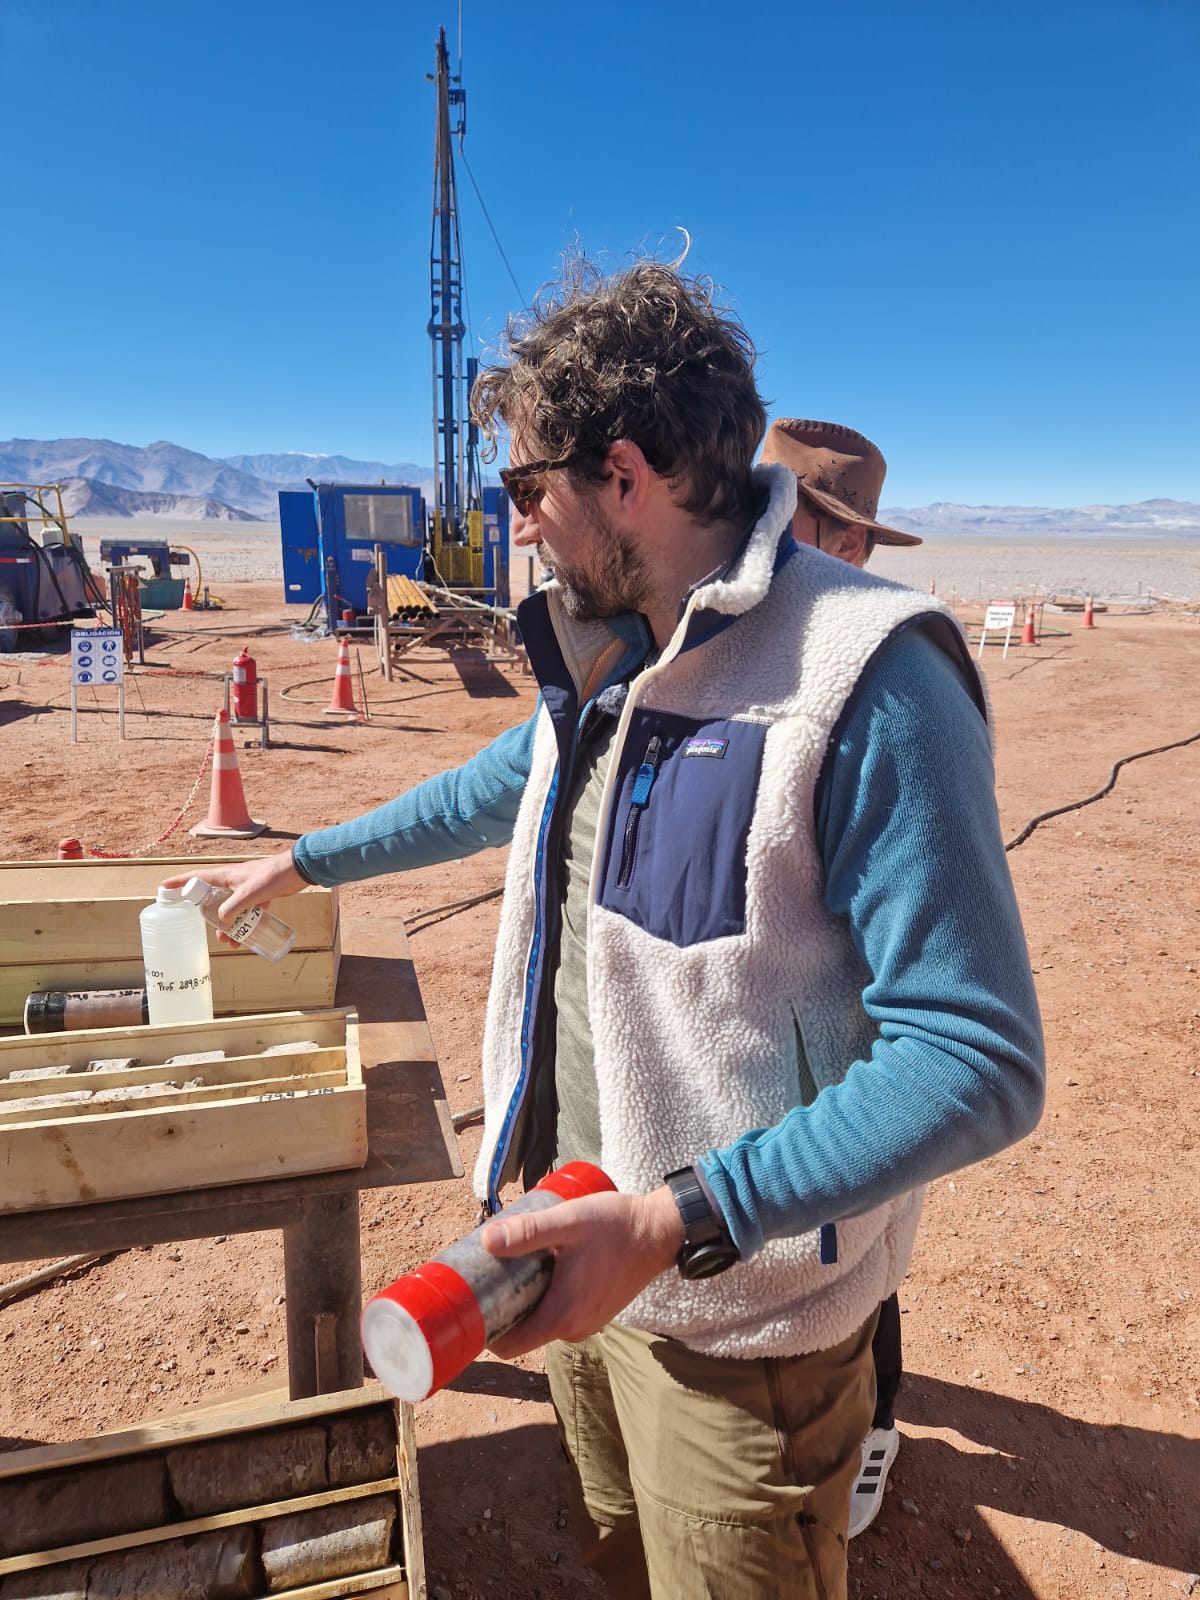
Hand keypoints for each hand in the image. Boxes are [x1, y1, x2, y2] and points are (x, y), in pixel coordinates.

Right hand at [161, 851, 305, 939]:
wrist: (297, 871)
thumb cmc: (272, 877)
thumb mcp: (248, 894)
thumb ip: (233, 908)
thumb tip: (222, 923)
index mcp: (225, 876)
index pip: (196, 878)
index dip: (179, 883)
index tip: (164, 887)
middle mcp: (232, 882)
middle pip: (214, 901)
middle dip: (212, 920)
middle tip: (216, 936)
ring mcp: (246, 889)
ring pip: (231, 910)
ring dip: (231, 926)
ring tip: (234, 943)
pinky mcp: (259, 895)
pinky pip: (248, 912)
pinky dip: (247, 924)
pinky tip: (250, 937)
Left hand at [479, 1186, 683, 1357]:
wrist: (661, 1231)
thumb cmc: (616, 1226)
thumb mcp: (568, 1222)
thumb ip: (528, 1232)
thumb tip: (486, 1240)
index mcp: (562, 1316)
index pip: (509, 1345)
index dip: (484, 1329)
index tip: (472, 1301)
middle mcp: (574, 1329)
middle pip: (522, 1332)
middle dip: (502, 1306)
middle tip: (490, 1271)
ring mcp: (587, 1323)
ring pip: (541, 1321)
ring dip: (525, 1298)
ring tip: (514, 1263)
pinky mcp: (596, 1312)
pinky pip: (559, 1313)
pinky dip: (545, 1297)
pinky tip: (542, 1267)